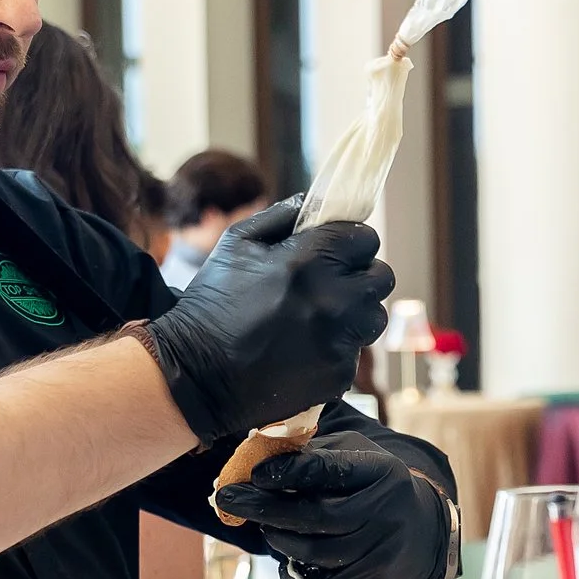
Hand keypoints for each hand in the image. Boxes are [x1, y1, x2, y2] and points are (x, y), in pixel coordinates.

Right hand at [146, 200, 393, 440]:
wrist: (197, 376)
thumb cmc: (212, 304)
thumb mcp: (235, 244)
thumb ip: (280, 216)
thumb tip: (313, 202)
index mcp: (309, 262)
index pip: (365, 238)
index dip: (349, 242)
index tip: (335, 250)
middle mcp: (333, 301)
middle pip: (381, 277)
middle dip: (359, 275)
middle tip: (332, 283)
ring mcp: (339, 342)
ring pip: (375, 316)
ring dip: (356, 312)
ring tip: (321, 317)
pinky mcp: (339, 375)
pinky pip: (354, 351)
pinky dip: (337, 348)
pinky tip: (305, 349)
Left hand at [214, 432, 455, 578]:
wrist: (422, 531)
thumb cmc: (374, 486)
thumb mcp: (355, 455)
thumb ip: (314, 453)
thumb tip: (258, 455)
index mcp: (382, 472)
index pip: (329, 471)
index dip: (287, 472)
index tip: (255, 473)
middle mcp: (387, 513)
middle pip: (316, 517)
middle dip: (265, 508)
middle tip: (229, 499)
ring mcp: (382, 552)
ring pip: (314, 553)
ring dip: (278, 540)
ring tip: (266, 526)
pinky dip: (293, 576)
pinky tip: (286, 559)